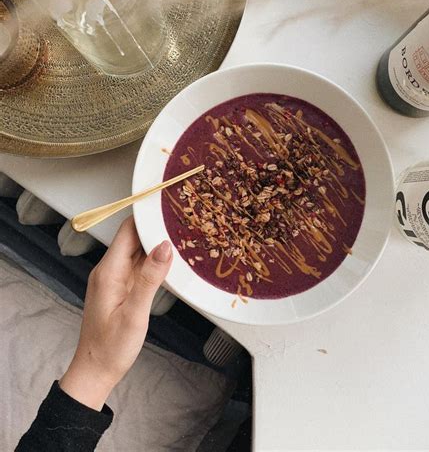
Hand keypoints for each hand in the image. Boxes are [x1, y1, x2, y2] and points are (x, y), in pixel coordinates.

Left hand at [60, 217, 171, 409]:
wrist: (95, 371)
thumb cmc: (110, 348)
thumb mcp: (135, 314)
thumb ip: (150, 278)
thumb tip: (165, 246)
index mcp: (109, 271)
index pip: (128, 230)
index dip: (147, 216)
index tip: (168, 206)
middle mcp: (109, 270)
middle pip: (133, 236)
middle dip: (156, 226)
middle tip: (183, 218)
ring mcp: (115, 278)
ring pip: (138, 250)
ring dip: (157, 242)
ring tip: (183, 234)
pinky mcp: (121, 287)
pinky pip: (139, 265)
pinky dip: (154, 259)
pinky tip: (171, 260)